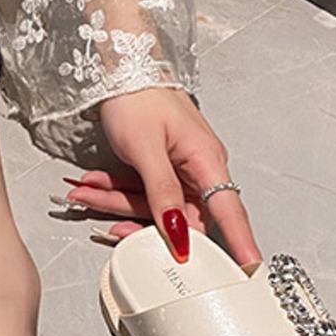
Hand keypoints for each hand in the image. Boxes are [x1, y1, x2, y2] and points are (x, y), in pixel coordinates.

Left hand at [64, 86, 260, 266]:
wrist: (123, 67)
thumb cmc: (139, 97)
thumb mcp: (146, 149)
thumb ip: (161, 193)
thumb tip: (177, 232)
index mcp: (206, 162)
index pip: (229, 212)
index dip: (240, 243)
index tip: (249, 268)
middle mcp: (198, 169)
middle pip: (177, 217)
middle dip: (138, 221)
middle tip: (108, 225)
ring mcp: (179, 170)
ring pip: (152, 207)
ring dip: (116, 202)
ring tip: (86, 192)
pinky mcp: (160, 169)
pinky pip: (142, 192)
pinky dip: (116, 191)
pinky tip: (94, 185)